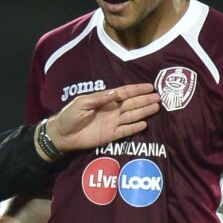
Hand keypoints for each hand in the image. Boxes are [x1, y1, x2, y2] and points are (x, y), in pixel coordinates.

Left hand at [44, 82, 159, 154]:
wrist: (63, 135)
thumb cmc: (70, 115)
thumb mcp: (82, 102)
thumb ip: (99, 98)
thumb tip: (116, 93)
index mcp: (105, 100)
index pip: (125, 93)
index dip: (137, 90)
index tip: (150, 87)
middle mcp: (112, 110)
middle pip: (132, 104)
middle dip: (145, 100)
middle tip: (159, 97)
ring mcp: (112, 123)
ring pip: (132, 116)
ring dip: (144, 111)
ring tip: (156, 107)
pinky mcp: (110, 135)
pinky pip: (125, 130)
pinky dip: (135, 127)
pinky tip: (145, 124)